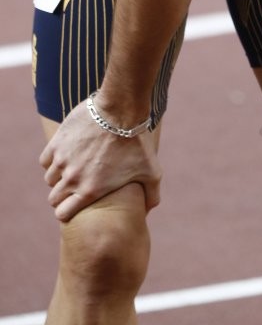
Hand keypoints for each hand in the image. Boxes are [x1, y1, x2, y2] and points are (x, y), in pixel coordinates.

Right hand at [39, 99, 161, 221]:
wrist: (122, 110)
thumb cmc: (138, 142)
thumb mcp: (152, 172)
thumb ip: (152, 196)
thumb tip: (148, 211)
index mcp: (90, 191)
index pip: (63, 214)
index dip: (67, 211)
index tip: (74, 204)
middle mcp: (72, 178)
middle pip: (53, 198)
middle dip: (62, 195)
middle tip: (74, 186)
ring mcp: (62, 160)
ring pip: (50, 178)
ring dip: (59, 176)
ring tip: (72, 169)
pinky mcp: (57, 142)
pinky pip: (46, 160)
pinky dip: (52, 159)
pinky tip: (65, 155)